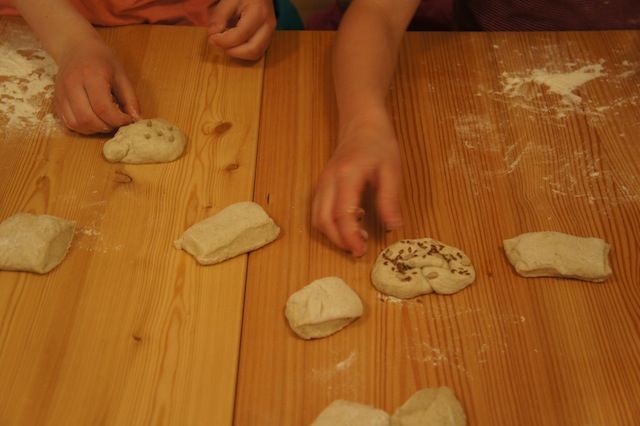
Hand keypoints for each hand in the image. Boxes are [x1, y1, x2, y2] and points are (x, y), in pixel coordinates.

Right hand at [54, 37, 139, 133]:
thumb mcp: (121, 75)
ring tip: (105, 122)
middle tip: (116, 122)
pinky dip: (83, 127)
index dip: (118, 120)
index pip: (103, 108)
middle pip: (88, 119)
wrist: (75, 47)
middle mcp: (72, 85)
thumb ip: (130, 99)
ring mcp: (61, 93)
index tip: (127, 120)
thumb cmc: (101, 59)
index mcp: (91, 75)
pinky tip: (93, 120)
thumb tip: (137, 120)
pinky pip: (68, 123)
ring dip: (94, 129)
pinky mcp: (56, 100)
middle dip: (107, 126)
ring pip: (77, 124)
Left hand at [207, 0, 275, 59]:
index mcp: (259, 13)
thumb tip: (212, 35)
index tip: (212, 38)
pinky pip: (257, 51)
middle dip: (232, 51)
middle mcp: (268, 25)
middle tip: (219, 43)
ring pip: (256, 54)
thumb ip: (220, 16)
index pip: (242, 35)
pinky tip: (234, 43)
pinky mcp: (268, 37)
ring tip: (226, 43)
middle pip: (253, 50)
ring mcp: (270, 32)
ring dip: (238, 53)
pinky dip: (243, 51)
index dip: (225, 41)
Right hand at [312, 116, 403, 256]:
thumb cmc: (378, 144)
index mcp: (347, 175)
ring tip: (357, 237)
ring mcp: (321, 183)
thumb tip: (393, 227)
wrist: (362, 123)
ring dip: (333, 234)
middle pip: (322, 220)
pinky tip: (352, 221)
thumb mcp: (392, 170)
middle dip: (339, 241)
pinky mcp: (321, 185)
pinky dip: (330, 224)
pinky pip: (318, 211)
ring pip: (316, 218)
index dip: (350, 236)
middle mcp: (328, 181)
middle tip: (359, 250)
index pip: (342, 214)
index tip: (361, 250)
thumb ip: (390, 199)